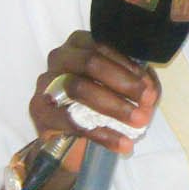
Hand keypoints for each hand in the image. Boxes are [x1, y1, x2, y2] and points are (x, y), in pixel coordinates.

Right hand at [27, 29, 158, 166]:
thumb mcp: (123, 92)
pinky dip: (101, 133)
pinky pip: (71, 120)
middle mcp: (60, 57)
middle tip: (146, 102)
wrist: (70, 144)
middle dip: (123, 83)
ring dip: (114, 106)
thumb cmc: (99, 108)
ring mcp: (46, 83)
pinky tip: (121, 143)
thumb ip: (136, 84)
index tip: (148, 87)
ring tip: (138, 122)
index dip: (128, 66)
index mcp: (79, 44)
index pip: (103, 46)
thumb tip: (150, 90)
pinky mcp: (39, 110)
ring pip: (78, 87)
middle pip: (90, 62)